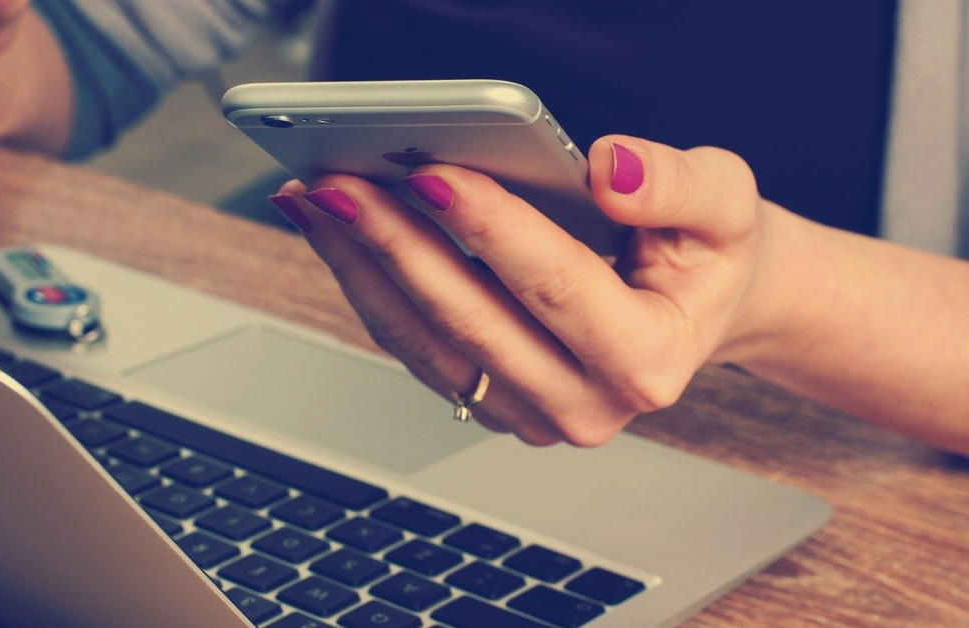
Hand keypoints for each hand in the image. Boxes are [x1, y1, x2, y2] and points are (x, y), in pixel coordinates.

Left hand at [269, 136, 783, 446]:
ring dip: (363, 268)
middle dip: (396, 245)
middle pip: (470, 321)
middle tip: (339, 184)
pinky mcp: (492, 402)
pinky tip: (340, 234)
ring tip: (317, 202)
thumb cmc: (708, 256)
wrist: (699, 307)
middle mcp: (586, 404)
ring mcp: (531, 413)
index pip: (556, 287)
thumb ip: (677, 184)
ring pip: (426, 342)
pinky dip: (371, 286)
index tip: (431, 174)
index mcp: (649, 360)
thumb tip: (608, 171)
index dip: (490, 229)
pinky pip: (416, 348)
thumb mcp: (726, 204)